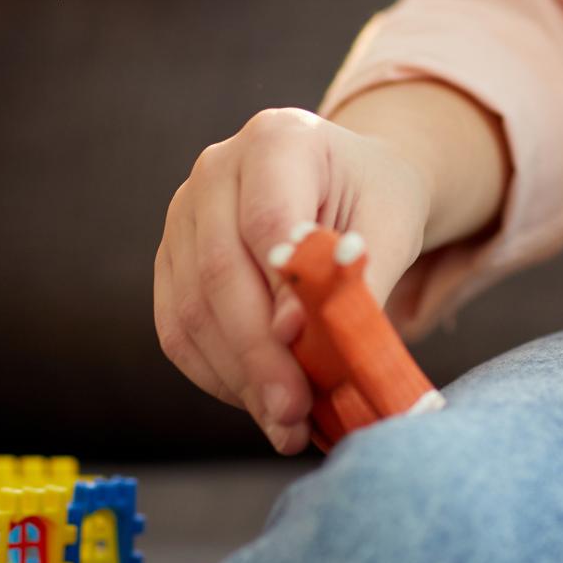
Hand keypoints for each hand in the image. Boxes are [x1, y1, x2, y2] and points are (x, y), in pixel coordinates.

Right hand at [155, 107, 432, 454]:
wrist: (345, 184)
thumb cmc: (374, 200)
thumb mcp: (391, 223)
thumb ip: (354, 274)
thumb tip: (296, 335)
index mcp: (277, 139)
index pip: (265, 219)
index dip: (282, 289)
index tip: (307, 345)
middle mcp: (215, 169)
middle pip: (220, 270)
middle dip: (258, 354)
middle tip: (295, 413)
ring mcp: (183, 213)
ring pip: (191, 308)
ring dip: (237, 377)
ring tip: (285, 423)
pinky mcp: (170, 258)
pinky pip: (176, 327)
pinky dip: (216, 374)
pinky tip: (257, 401)